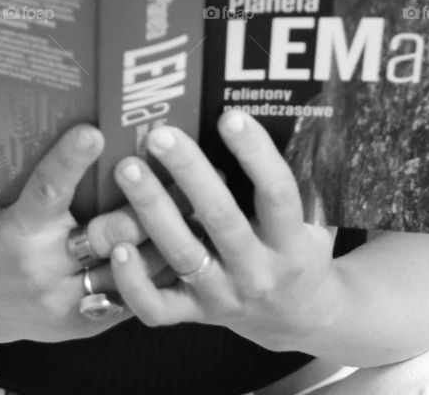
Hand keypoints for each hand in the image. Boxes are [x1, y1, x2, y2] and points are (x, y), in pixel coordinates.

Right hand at [0, 123, 174, 348]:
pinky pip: (134, 296)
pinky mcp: (85, 325)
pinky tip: (185, 245)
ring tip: (198, 201)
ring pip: (131, 267)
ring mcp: (66, 302)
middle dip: (145, 204)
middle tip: (181, 168)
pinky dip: (158, 269)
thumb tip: (93, 129)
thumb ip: (46, 180)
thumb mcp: (7, 203)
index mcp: (20, 228)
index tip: (93, 131)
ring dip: (166, 235)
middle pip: (106, 234)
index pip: (47, 189)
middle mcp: (44, 267)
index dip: (69, 161)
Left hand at [90, 110, 342, 351]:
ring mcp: (222, 296)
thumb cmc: (296, 249)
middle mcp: (257, 272)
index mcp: (291, 243)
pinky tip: (116, 246)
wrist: (294, 317)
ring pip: (182, 254)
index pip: (276, 194)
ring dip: (152, 210)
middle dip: (189, 173)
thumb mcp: (312, 218)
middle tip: (160, 134)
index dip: (255, 154)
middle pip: (220, 219)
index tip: (230, 116)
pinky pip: (157, 308)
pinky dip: (134, 282)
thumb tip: (260, 111)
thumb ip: (291, 176)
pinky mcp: (194, 315)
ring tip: (127, 168)